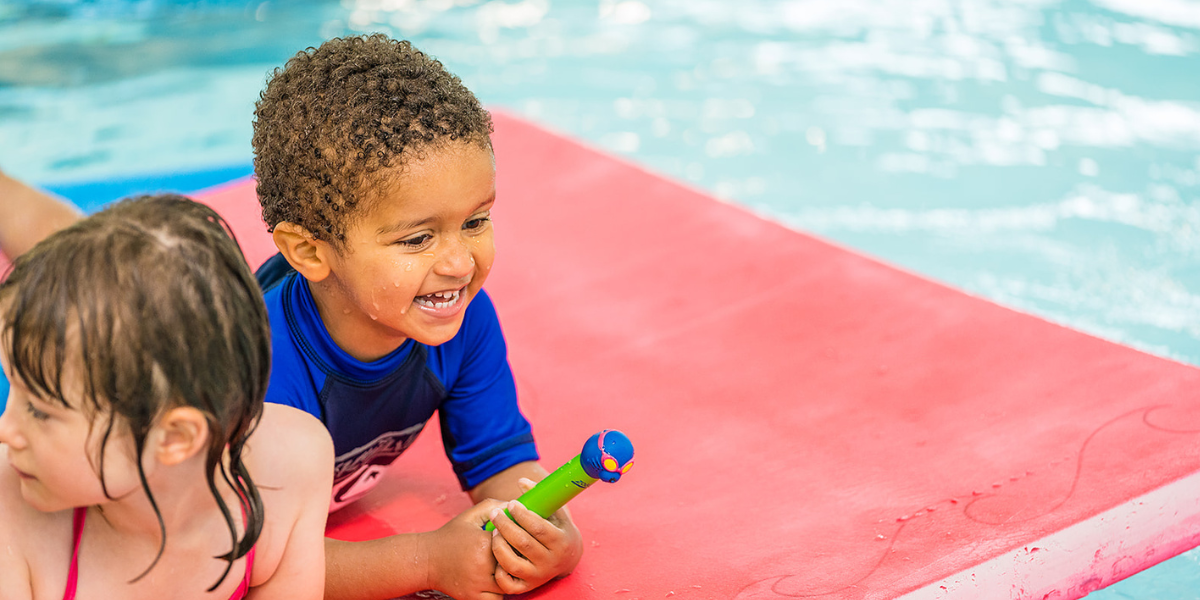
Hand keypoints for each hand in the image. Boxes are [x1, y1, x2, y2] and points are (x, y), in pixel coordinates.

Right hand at [423, 498, 507, 599]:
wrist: (426, 560)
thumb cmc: (450, 536)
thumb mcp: (470, 516)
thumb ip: (493, 506)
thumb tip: (513, 506)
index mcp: (483, 543)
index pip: (514, 541)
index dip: (516, 539)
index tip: (511, 538)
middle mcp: (482, 565)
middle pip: (514, 564)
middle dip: (515, 558)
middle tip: (511, 553)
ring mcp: (478, 584)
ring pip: (509, 584)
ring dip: (508, 577)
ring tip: (501, 567)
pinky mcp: (472, 598)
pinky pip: (497, 599)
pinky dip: (498, 593)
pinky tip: (493, 581)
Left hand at [488, 478, 583, 593]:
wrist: (567, 559)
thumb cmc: (558, 529)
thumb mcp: (556, 512)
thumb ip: (540, 495)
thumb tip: (521, 481)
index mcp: (561, 541)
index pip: (538, 528)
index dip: (522, 515)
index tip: (511, 504)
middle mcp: (551, 562)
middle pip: (523, 543)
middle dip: (505, 526)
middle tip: (495, 513)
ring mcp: (538, 576)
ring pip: (512, 563)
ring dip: (498, 545)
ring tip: (493, 531)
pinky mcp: (527, 587)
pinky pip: (508, 583)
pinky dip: (498, 570)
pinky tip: (496, 554)